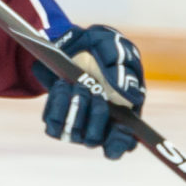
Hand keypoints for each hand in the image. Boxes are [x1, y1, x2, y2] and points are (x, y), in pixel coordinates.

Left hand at [33, 25, 145, 159]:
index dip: (119, 141)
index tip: (121, 126)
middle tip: (95, 92)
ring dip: (75, 110)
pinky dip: (58, 105)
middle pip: (94, 140)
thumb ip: (126, 73)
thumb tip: (133, 97)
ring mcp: (76, 123)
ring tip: (78, 85)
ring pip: (72, 133)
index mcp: (122, 116)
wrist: (75, 40)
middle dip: (96, 116)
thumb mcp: (118, 52)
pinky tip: (62, 84)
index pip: (121, 144)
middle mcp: (98, 126)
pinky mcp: (57, 117)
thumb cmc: (105, 49)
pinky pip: (53, 122)